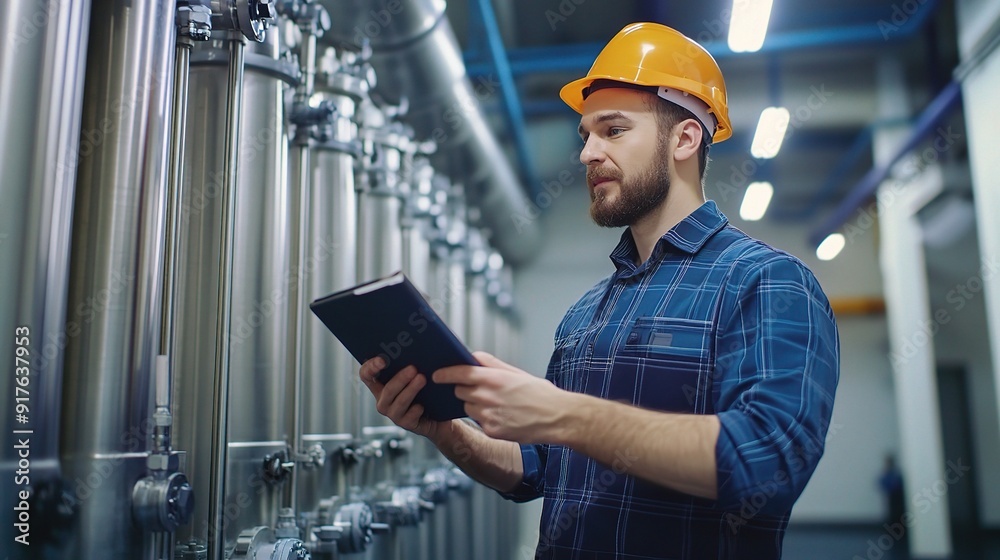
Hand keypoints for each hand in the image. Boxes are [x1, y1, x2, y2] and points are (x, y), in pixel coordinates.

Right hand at [359, 357, 443, 439]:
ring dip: (410, 390)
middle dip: (400, 379)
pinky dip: (417, 409)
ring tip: (422, 379)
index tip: (383, 360)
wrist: (440, 415)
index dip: (371, 367)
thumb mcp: (415, 375)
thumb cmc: (426, 390)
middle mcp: (384, 400)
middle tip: (413, 368)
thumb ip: (409, 365)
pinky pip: (410, 416)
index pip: (366, 375)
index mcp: (381, 385)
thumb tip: (414, 349)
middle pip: (386, 390)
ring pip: (399, 402)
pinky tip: (423, 405)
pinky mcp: (406, 424)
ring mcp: (394, 413)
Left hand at [433, 352, 567, 442]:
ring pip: (468, 407)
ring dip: (474, 404)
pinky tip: (503, 416)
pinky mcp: (492, 430)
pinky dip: (486, 418)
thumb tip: (473, 357)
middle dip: (465, 389)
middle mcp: (488, 397)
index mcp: (495, 379)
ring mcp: (488, 415)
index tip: (437, 375)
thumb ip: (492, 364)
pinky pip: (479, 421)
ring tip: (496, 404)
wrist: (557, 418)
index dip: (445, 374)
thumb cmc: (540, 393)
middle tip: (481, 389)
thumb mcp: (517, 372)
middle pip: (461, 391)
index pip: (460, 373)